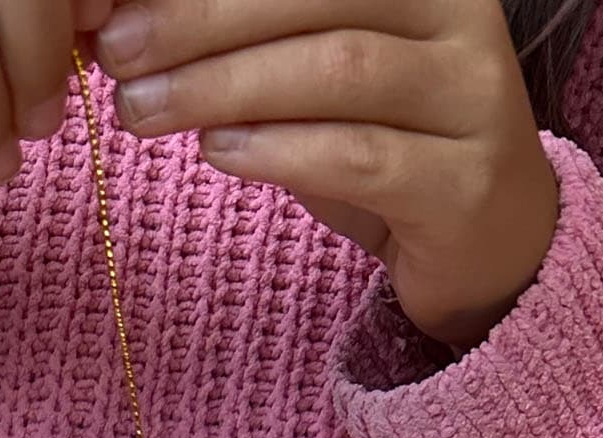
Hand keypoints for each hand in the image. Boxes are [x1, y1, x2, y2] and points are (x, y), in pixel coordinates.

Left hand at [94, 0, 558, 346]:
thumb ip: (249, 41)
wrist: (486, 248)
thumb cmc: (382, 146)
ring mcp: (474, 97)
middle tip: (117, 55)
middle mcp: (461, 16)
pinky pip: (362, 155)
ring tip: (143, 110)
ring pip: (339, 69)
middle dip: (203, 22)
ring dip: (226, 85)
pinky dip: (280, 151)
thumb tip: (130, 19)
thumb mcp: (313, 79)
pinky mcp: (465, 183)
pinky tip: (217, 152)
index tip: (117, 5)